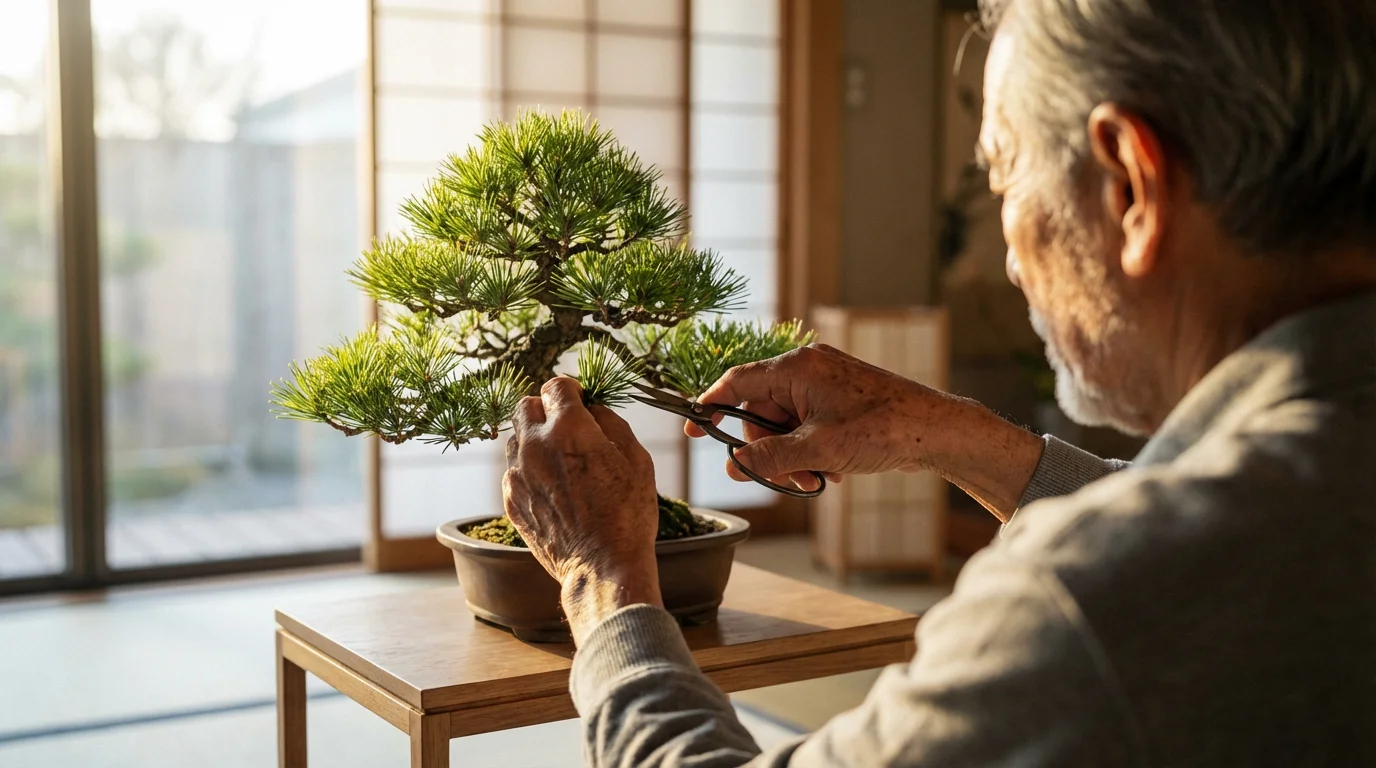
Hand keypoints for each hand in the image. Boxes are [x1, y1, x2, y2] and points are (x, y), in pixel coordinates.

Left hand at [504, 377, 662, 643]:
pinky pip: (514, 472)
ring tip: (561, 462)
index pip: (555, 386)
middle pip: (524, 405)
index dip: (571, 390)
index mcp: (568, 429)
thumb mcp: (637, 459)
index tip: (580, 401)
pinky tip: (554, 489)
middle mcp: (535, 446)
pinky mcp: (512, 501)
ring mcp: (518, 475)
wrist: (603, 567)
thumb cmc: (627, 514)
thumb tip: (593, 410)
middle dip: (545, 409)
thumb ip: (611, 423)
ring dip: (534, 440)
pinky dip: (530, 471)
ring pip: (515, 439)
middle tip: (567, 427)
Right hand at [691, 344, 1045, 520]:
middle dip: (768, 450)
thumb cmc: (882, 430)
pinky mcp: (840, 402)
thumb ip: (770, 458)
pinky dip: (811, 452)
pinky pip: (807, 427)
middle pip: (760, 412)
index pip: (737, 382)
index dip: (710, 406)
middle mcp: (808, 369)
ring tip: (817, 479)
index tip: (693, 430)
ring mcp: (825, 385)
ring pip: (784, 426)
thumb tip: (733, 467)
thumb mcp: (818, 450)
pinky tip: (831, 473)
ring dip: (792, 457)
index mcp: (797, 368)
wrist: (937, 431)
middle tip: (785, 479)